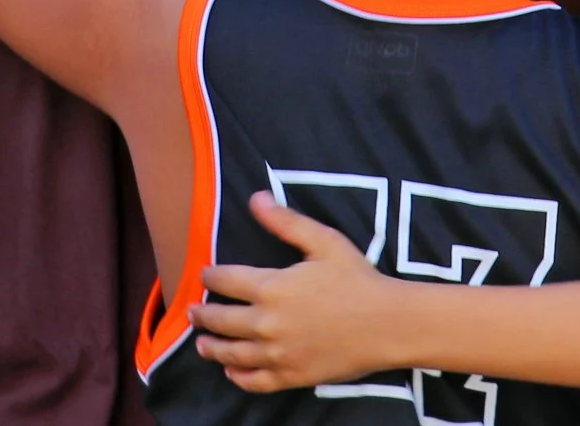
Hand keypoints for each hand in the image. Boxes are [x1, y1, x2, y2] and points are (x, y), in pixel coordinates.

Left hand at [192, 192, 409, 392]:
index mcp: (272, 287)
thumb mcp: (324, 241)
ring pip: (232, 354)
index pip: (227, 281)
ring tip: (202, 344)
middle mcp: (267, 324)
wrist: (387, 324)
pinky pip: (255, 381)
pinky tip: (232, 371)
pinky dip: (238, 377)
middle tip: (192, 311)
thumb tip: (255, 198)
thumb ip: (286, 222)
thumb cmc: (357, 279)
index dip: (211, 276)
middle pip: (222, 320)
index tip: (204, 275)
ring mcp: (278, 354)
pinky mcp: (291, 376)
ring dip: (212, 348)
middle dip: (203, 314)